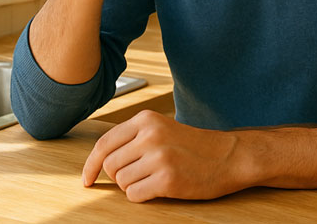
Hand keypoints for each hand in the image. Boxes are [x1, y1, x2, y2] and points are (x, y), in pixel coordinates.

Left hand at [82, 110, 246, 201]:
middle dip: (119, 177)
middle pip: (110, 166)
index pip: (104, 144)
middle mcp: (150, 136)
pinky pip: (135, 195)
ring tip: (154, 178)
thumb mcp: (161, 129)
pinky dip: (142, 196)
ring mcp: (159, 157)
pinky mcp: (168, 179)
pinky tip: (159, 187)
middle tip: (139, 175)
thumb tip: (99, 161)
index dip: (91, 166)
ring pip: (121, 182)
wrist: (229, 156)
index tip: (87, 180)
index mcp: (145, 120)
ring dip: (133, 186)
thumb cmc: (193, 146)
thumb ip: (132, 139)